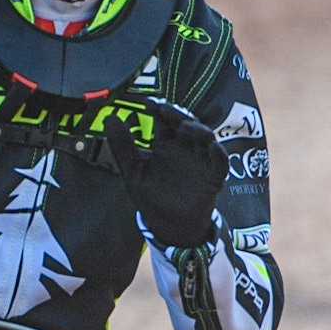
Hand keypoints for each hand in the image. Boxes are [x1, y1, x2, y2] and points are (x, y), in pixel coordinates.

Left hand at [103, 100, 227, 247]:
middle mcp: (184, 148)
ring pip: (205, 138)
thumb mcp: (133, 171)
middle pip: (186, 123)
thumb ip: (123, 146)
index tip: (149, 103)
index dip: (159, 108)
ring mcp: (199, 162)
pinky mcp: (212, 178)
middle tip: (166, 110)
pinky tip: (214, 147)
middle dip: (178, 114)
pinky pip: (220, 164)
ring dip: (198, 129)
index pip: (164, 119)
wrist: (167, 226)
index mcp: (165, 144)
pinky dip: (219, 154)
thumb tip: (110, 118)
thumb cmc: (151, 197)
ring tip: (186, 127)